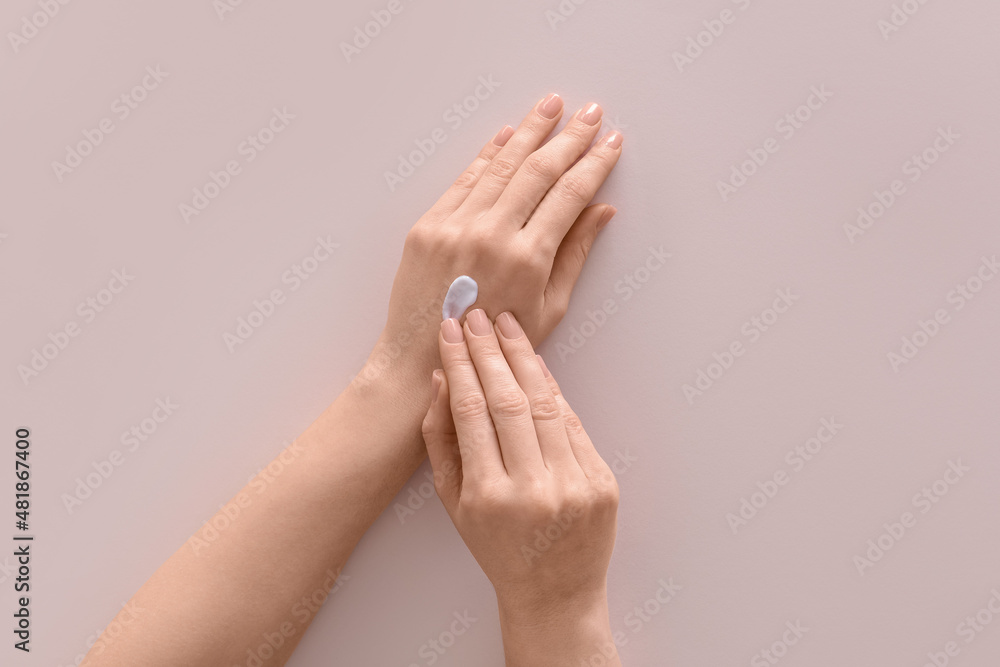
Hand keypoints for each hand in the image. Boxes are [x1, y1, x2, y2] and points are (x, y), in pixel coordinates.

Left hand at [364, 93, 621, 388]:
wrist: (422, 357)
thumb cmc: (491, 344)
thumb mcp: (547, 309)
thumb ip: (575, 254)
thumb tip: (602, 211)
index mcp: (527, 259)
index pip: (570, 195)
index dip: (595, 164)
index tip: (612, 143)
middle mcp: (491, 235)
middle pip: (539, 170)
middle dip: (570, 137)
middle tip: (592, 112)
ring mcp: (455, 226)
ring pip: (502, 165)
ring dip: (531, 130)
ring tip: (553, 105)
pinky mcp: (429, 224)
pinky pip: (465, 178)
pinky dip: (489, 153)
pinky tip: (509, 134)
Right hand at [422, 309, 620, 666]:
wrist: (554, 594)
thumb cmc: (497, 549)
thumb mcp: (453, 505)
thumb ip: (442, 442)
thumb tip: (441, 380)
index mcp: (489, 497)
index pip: (471, 411)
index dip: (460, 364)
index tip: (449, 330)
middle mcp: (535, 489)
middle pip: (508, 400)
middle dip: (489, 350)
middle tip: (477, 314)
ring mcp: (574, 485)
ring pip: (545, 404)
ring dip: (524, 358)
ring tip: (506, 326)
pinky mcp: (603, 481)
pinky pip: (572, 423)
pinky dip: (551, 389)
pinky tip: (534, 363)